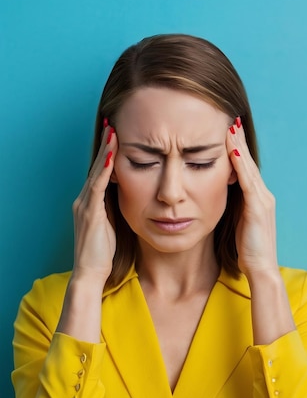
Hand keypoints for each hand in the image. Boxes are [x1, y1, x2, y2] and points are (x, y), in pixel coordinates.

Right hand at [71, 123, 117, 285]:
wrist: (90, 273)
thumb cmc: (103, 253)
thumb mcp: (112, 226)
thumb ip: (116, 209)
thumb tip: (131, 196)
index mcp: (90, 203)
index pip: (100, 172)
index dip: (107, 154)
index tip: (115, 135)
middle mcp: (84, 200)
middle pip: (96, 167)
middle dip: (105, 145)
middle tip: (112, 123)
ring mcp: (85, 206)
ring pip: (95, 172)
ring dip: (105, 152)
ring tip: (112, 132)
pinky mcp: (89, 213)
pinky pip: (97, 187)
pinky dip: (104, 171)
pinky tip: (111, 157)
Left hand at [226, 119, 277, 279]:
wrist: (260, 269)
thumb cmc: (247, 250)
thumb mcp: (236, 224)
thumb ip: (231, 208)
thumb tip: (216, 196)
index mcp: (256, 199)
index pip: (244, 168)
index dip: (237, 150)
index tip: (226, 132)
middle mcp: (262, 195)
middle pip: (247, 162)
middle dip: (238, 141)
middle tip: (229, 120)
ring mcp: (262, 200)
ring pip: (248, 167)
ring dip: (239, 146)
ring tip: (230, 127)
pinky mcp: (258, 207)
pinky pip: (247, 180)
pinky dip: (240, 163)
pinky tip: (232, 150)